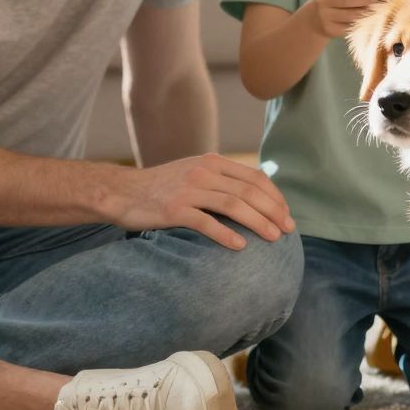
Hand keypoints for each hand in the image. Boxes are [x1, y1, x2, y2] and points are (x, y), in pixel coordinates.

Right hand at [108, 152, 293, 248]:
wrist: (122, 192)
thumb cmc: (162, 187)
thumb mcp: (194, 172)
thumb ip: (221, 179)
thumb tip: (254, 196)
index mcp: (212, 162)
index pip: (255, 177)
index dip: (275, 196)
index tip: (286, 214)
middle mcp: (203, 172)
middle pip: (248, 191)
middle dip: (273, 211)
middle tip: (288, 230)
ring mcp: (188, 189)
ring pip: (233, 205)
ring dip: (258, 222)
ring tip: (274, 238)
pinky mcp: (173, 209)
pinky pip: (206, 222)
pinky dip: (226, 234)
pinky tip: (241, 247)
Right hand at [308, 0, 381, 38]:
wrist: (319, 16)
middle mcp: (323, 0)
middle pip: (346, 0)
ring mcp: (326, 16)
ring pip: (350, 15)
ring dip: (367, 12)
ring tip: (381, 8)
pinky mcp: (331, 29)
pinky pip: (350, 27)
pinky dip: (363, 24)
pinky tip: (374, 20)